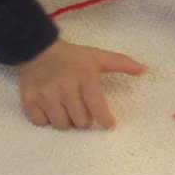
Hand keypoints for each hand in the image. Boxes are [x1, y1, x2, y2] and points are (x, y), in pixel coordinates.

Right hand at [17, 38, 146, 129]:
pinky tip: (50, 107)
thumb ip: (122, 63)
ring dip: (66, 120)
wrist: (38, 50)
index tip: (108, 123)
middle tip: (80, 107)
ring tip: (65, 108)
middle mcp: (65, 86)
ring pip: (62, 125)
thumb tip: (144, 69)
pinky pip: (41, 123)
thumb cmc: (73, 57)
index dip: (105, 120)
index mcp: (84, 76)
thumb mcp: (98, 56)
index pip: (98, 108)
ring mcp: (46, 94)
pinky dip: (46, 119)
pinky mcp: (30, 100)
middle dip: (83, 118)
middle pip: (81, 121)